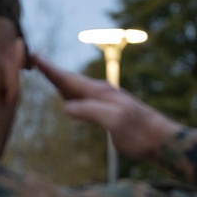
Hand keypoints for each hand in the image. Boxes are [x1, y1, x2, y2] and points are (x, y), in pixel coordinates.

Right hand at [32, 54, 180, 161]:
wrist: (163, 140)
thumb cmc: (140, 133)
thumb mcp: (114, 122)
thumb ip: (91, 112)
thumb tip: (65, 107)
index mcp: (100, 93)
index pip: (69, 79)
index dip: (50, 69)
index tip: (34, 55)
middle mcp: (102, 93)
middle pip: (70, 80)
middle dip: (51, 71)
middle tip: (33, 60)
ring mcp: (106, 101)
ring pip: (77, 88)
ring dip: (60, 81)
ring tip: (45, 73)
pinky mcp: (109, 111)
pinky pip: (83, 98)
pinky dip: (70, 94)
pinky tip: (69, 98)